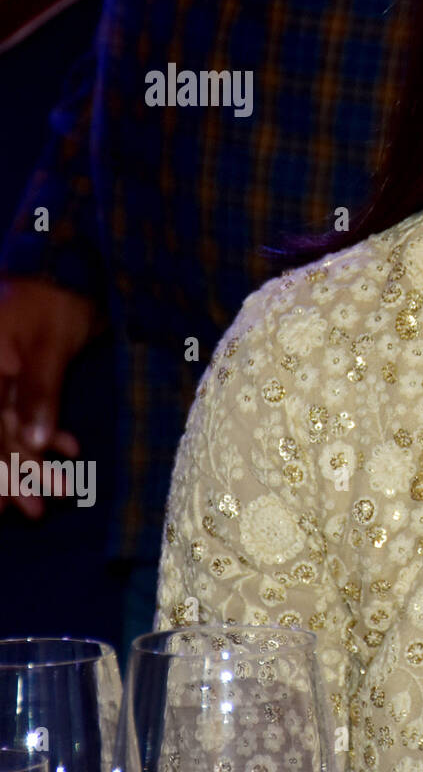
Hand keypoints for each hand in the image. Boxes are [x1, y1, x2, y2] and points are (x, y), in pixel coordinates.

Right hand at [0, 278, 95, 517]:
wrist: (66, 261)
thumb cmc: (57, 297)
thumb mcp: (50, 344)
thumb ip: (39, 391)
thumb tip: (35, 442)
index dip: (1, 469)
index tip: (15, 505)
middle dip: (15, 474)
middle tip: (38, 510)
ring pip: (8, 427)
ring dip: (30, 459)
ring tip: (58, 489)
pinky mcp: (16, 373)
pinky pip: (21, 410)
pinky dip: (43, 431)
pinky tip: (68, 449)